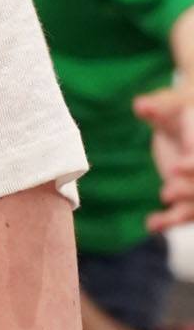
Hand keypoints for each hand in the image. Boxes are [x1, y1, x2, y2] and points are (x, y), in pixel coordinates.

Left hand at [137, 80, 193, 229]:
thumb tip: (140, 105)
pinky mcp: (188, 197)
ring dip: (181, 213)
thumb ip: (156, 107)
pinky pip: (183, 213)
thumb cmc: (175, 111)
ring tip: (157, 220)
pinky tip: (152, 224)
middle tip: (166, 192)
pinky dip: (169, 220)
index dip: (192, 164)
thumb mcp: (167, 105)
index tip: (177, 167)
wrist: (181, 124)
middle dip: (188, 190)